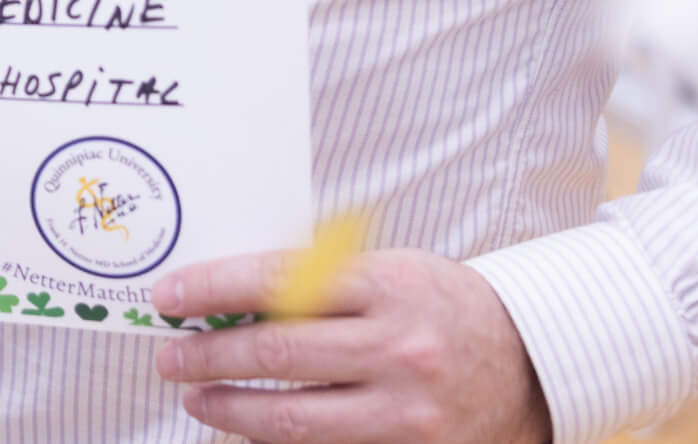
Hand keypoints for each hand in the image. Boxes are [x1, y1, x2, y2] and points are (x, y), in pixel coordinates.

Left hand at [152, 247, 549, 443]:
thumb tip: (227, 296)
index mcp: (387, 286)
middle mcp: (398, 349)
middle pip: (275, 352)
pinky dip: (274, 443)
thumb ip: (318, 281)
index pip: (277, 281)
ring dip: (230, 410)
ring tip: (196, 397)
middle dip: (208, 355)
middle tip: (170, 355)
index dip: (212, 288)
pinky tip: (245, 431)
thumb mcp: (387, 270)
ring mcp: (406, 412)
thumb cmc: (440, 305)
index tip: (168, 297)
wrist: (529, 362)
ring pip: (292, 420)